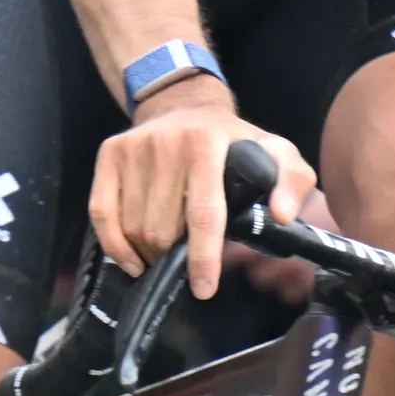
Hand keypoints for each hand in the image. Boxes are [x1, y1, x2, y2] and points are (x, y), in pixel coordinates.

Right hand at [86, 79, 314, 299]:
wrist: (185, 106)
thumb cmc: (233, 142)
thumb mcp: (275, 152)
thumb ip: (292, 181)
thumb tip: (281, 216)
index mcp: (207, 145)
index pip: (203, 213)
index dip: (203, 257)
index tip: (204, 289)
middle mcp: (166, 144)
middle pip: (163, 229)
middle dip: (173, 256)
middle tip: (183, 259)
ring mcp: (134, 149)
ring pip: (134, 226)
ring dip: (147, 253)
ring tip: (163, 254)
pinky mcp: (110, 154)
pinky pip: (102, 212)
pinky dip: (114, 245)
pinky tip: (131, 260)